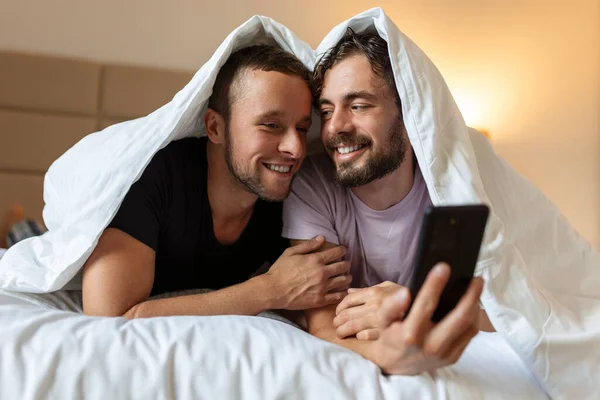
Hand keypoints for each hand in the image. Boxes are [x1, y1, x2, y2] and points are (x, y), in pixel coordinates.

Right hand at [265, 236, 351, 309]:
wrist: (273, 290)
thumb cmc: (280, 270)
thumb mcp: (291, 252)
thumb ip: (308, 245)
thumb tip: (322, 238)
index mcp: (315, 260)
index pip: (336, 253)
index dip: (342, 250)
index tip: (344, 250)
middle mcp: (322, 273)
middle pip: (342, 266)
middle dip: (347, 263)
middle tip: (347, 263)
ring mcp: (322, 287)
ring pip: (343, 281)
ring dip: (348, 277)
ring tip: (348, 276)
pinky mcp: (320, 300)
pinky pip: (337, 296)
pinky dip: (343, 293)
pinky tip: (343, 291)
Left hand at [334, 281, 408, 339]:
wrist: (423, 308)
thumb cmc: (403, 296)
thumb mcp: (387, 286)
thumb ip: (367, 289)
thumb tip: (349, 291)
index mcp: (373, 293)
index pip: (348, 300)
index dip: (339, 307)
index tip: (337, 312)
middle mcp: (374, 306)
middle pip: (347, 314)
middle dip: (337, 320)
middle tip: (335, 324)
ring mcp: (379, 320)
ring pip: (353, 326)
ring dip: (342, 330)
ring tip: (340, 333)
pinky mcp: (385, 332)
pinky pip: (366, 335)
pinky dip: (359, 336)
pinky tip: (356, 336)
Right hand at [369, 263, 483, 375]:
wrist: (395, 365)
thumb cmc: (389, 337)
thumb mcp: (382, 322)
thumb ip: (391, 307)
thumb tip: (404, 292)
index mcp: (410, 335)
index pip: (426, 305)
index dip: (435, 284)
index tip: (444, 266)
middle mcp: (430, 346)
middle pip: (459, 318)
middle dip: (471, 295)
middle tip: (477, 278)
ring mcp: (444, 354)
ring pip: (469, 327)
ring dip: (475, 306)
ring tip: (476, 289)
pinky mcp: (453, 358)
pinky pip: (469, 335)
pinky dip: (473, 319)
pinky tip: (471, 305)